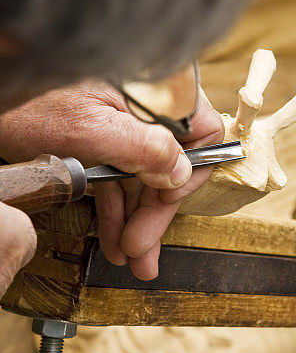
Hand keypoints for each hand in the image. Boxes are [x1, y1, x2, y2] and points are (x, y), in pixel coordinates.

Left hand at [0, 83, 223, 279]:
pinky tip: (116, 239)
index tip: (167, 200)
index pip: (204, 133)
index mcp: (157, 94)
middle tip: (141, 251)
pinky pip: (123, 180)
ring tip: (130, 257)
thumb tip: (180, 173)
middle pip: (172, 166)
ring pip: (147, 180)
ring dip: (139, 221)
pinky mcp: (107, 144)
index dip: (192, 171)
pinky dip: (120, 211)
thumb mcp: (91, 128)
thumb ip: (143, 149)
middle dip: (156, 213)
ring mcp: (127, 128)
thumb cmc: (35, 101)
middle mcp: (149, 110)